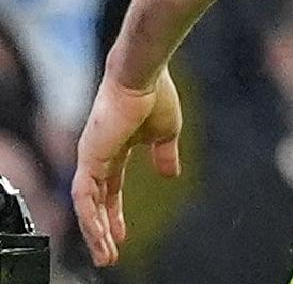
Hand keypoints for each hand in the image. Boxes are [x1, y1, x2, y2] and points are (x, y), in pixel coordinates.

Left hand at [72, 67, 183, 266]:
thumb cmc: (156, 94)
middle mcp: (98, 155)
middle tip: (109, 254)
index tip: (122, 235)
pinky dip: (91, 217)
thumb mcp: (166, 132)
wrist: (144, 75)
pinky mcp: (89, 157)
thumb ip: (164, 154)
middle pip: (95, 201)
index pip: (112, 189)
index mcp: (116, 148)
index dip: (116, 212)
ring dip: (95, 231)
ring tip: (105, 254)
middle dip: (102, 229)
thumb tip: (170, 174)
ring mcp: (90, 156)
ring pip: (87, 204)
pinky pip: (85, 196)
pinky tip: (100, 233)